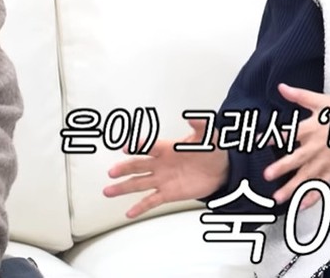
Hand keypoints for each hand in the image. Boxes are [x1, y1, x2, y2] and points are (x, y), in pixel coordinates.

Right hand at [103, 117, 228, 218]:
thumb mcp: (208, 136)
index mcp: (168, 148)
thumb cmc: (211, 151)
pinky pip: (151, 201)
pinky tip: (129, 212)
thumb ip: (200, 126)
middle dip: (124, 168)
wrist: (221, 171)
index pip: (150, 147)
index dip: (139, 146)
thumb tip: (192, 116)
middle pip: (138, 165)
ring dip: (123, 188)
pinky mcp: (168, 193)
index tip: (127, 147)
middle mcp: (161, 164)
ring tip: (108, 191)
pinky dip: (140, 207)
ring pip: (139, 184)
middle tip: (112, 172)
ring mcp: (162, 179)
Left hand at [264, 84, 329, 207]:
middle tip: (267, 175)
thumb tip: (282, 87)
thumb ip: (300, 96)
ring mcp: (325, 161)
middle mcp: (316, 147)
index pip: (289, 133)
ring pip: (307, 177)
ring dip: (292, 188)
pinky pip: (322, 186)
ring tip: (278, 198)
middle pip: (297, 159)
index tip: (259, 141)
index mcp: (312, 129)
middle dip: (281, 168)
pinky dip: (312, 196)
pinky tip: (301, 205)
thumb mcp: (323, 101)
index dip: (273, 136)